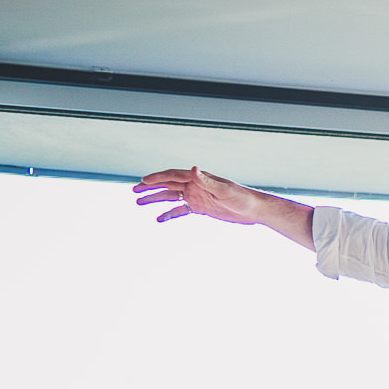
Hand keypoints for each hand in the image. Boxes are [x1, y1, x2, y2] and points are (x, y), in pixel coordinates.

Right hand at [135, 166, 315, 248]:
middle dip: (150, 186)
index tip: (143, 181)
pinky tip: (158, 219)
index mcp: (199, 178)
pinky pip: (181, 211)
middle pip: (168, 184)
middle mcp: (195, 185)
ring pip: (171, 197)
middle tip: (134, 190)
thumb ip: (207, 181)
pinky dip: (169, 214)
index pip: (173, 175)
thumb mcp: (224, 190)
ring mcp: (197, 196)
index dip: (157, 177)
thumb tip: (193, 169)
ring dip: (155, 199)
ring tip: (138, 202)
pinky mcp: (201, 208)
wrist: (255, 210)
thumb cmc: (242, 197)